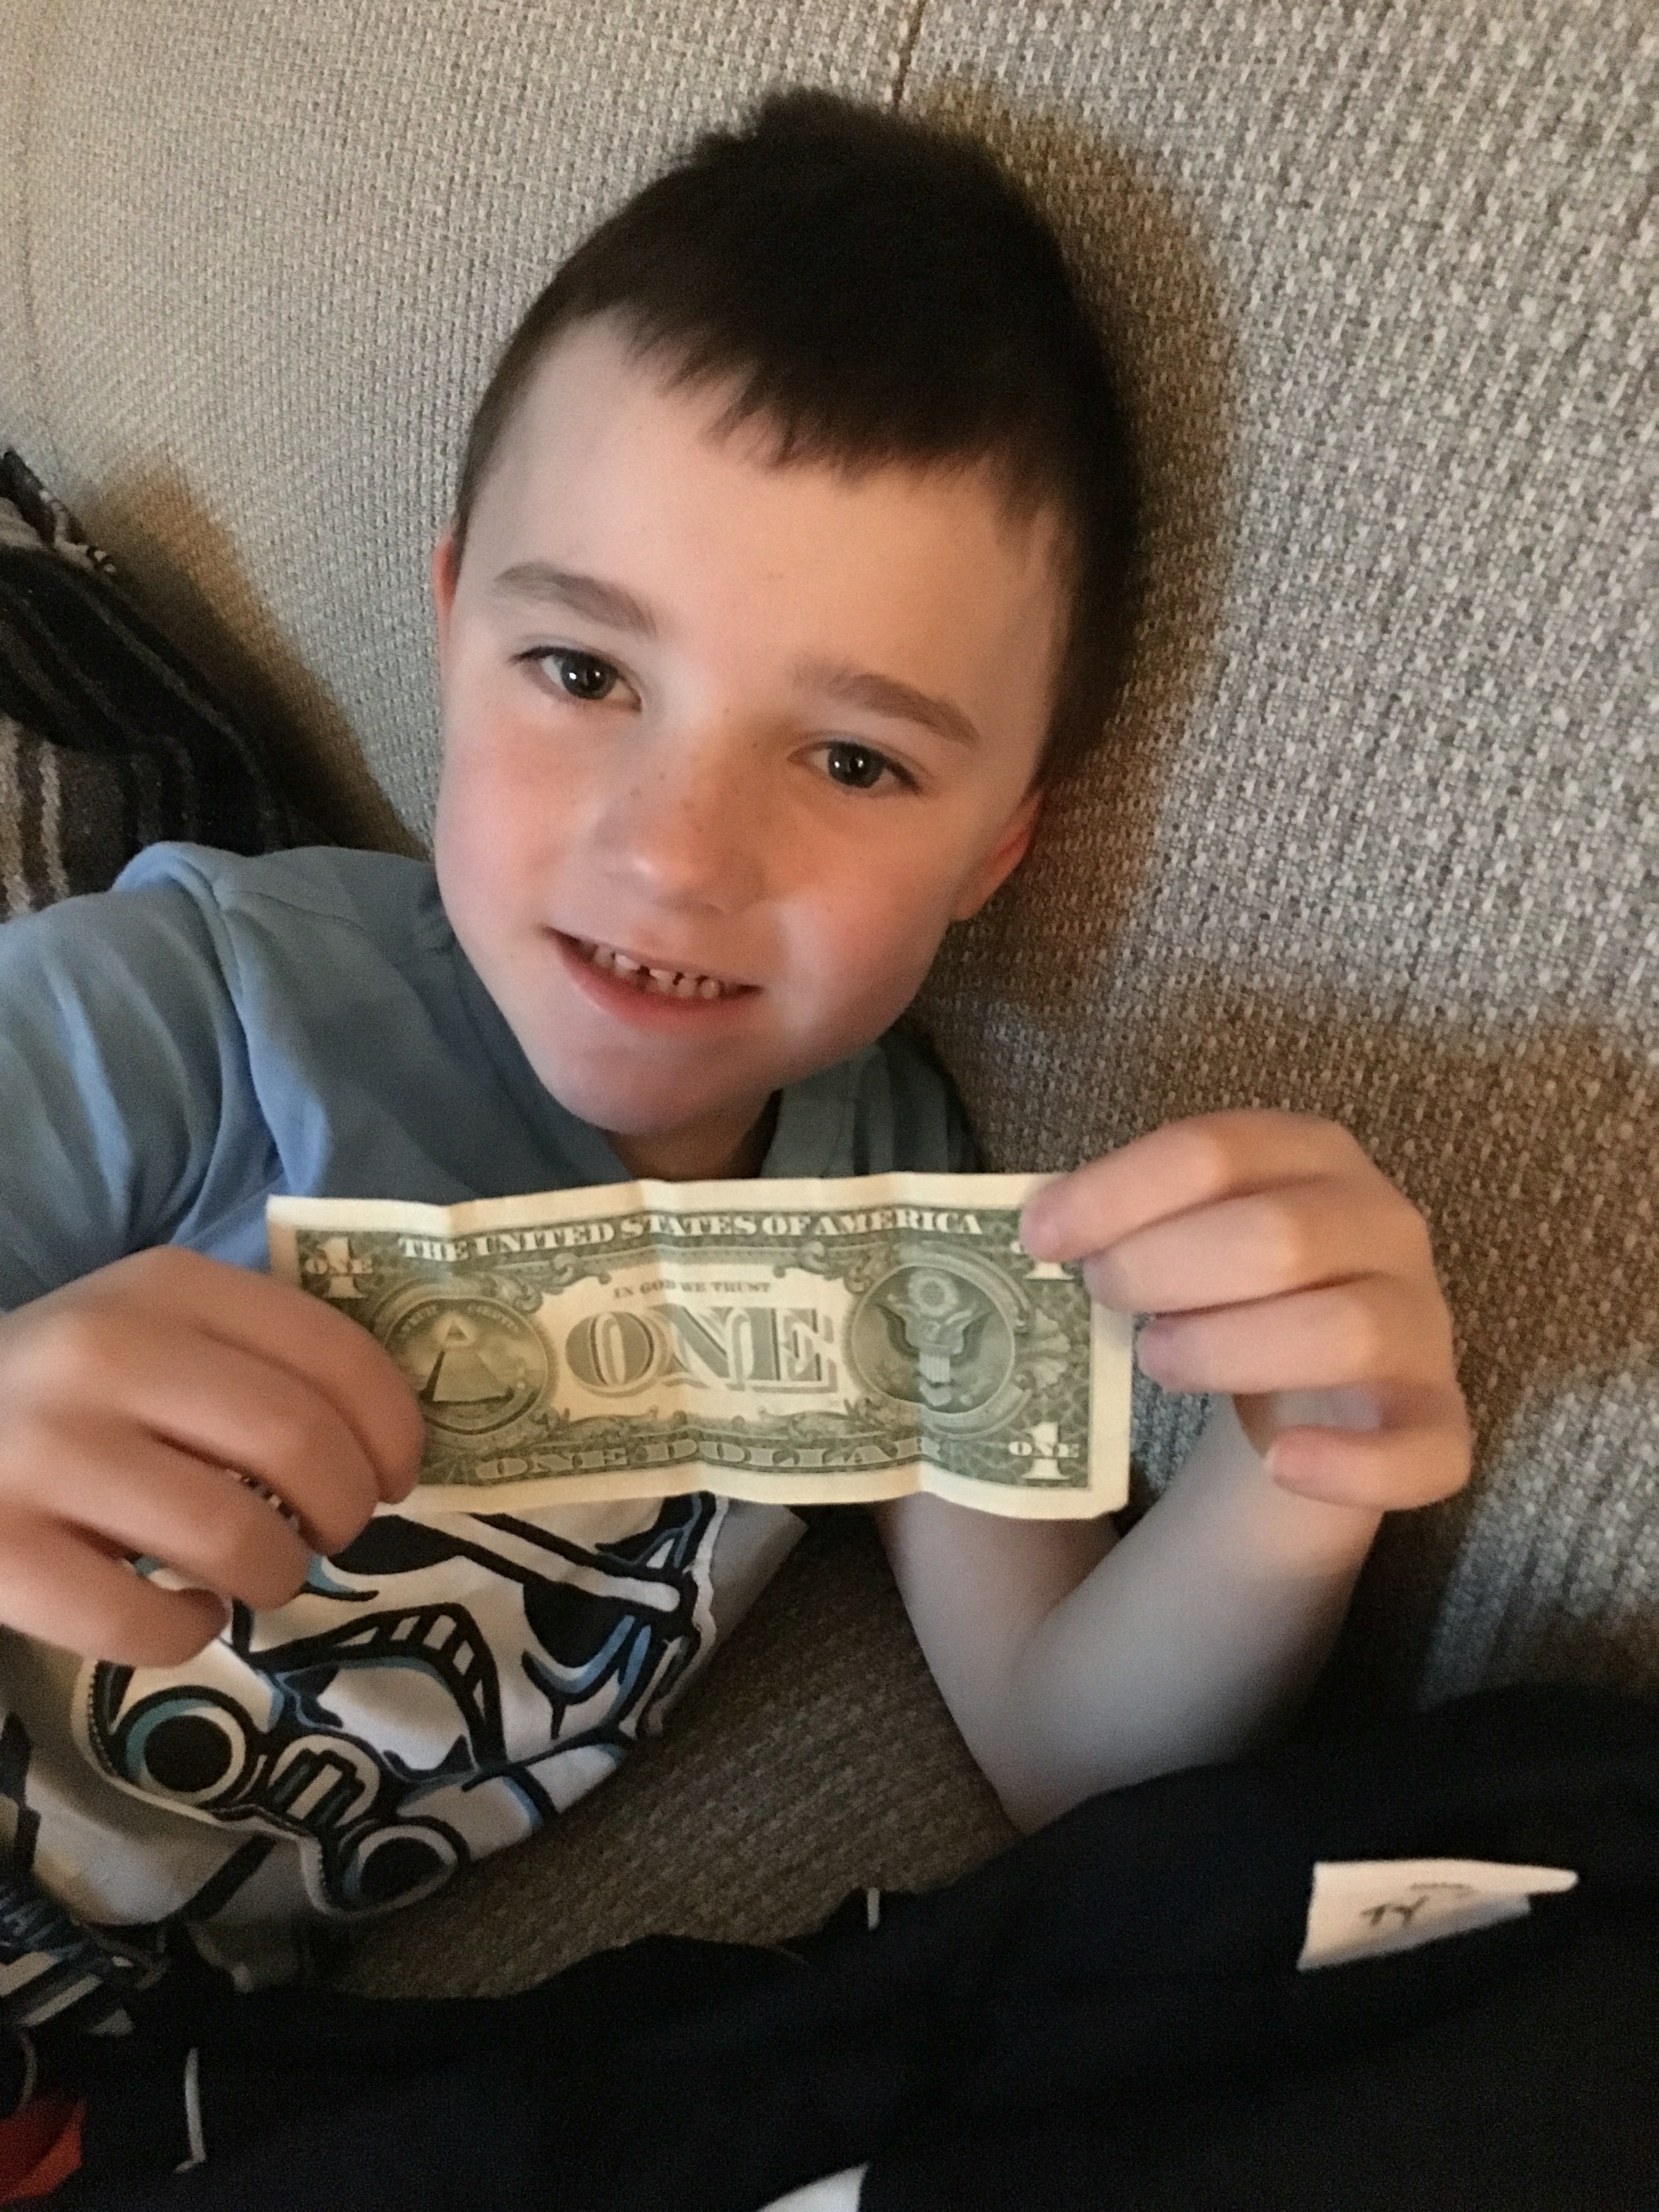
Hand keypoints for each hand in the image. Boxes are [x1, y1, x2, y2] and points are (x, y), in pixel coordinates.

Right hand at [0, 1247, 424, 1665]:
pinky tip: (186, 1615)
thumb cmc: (68, 1393)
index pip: (333, 1352)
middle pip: (298, 1443)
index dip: (393, 1429)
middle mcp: (102, 1354)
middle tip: (333, 1534)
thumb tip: (386, 1444)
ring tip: (260, 1573)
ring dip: (278, 1575)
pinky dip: (190, 1633)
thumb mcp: (154, 1331)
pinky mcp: (0, 1552)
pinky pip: (146, 1621)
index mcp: (164, 1287)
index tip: (398, 1477)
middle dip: (346, 1508)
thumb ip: (255, 1360)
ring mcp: (43, 1453)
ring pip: (235, 1538)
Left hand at [1021, 1111, 1470, 1512]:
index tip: (1040, 1236)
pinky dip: (1351, 1463)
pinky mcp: (1439, 1420)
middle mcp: (1384, 1224)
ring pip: (1344, 1330)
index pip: (1216, 1151)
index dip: (1119, 1191)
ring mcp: (1421, 1324)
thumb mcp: (1184, 1229)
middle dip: (1168, 1267)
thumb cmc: (1231, 1285)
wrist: (1319, 1376)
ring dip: (1231, 1350)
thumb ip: (1123, 1218)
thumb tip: (1038, 1221)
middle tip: (1105, 1295)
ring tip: (1158, 1360)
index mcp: (1313, 1155)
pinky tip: (1279, 1464)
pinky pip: (1421, 1448)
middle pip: (1281, 1235)